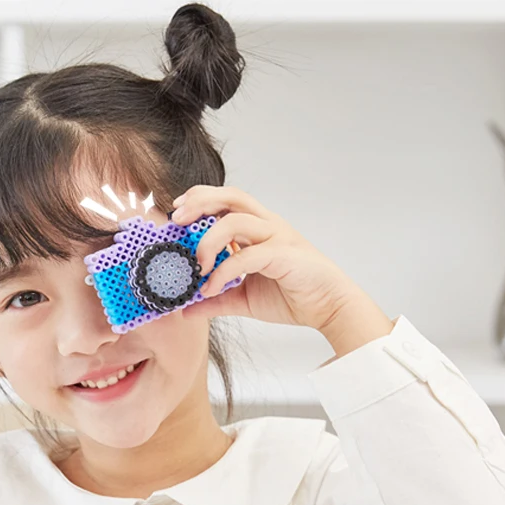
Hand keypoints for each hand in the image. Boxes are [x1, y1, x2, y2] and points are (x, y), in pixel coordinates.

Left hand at [172, 185, 393, 357]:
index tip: (176, 213)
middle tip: (176, 220)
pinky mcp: (284, 255)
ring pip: (236, 220)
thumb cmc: (292, 296)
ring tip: (195, 266)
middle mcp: (267, 226)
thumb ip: (216, 299)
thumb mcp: (243, 299)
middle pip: (231, 196)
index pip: (225, 201)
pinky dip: (223, 271)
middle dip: (201, 201)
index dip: (200, 199)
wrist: (328, 308)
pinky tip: (210, 287)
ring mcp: (277, 237)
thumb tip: (186, 307)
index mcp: (258, 229)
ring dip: (208, 240)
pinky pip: (246, 256)